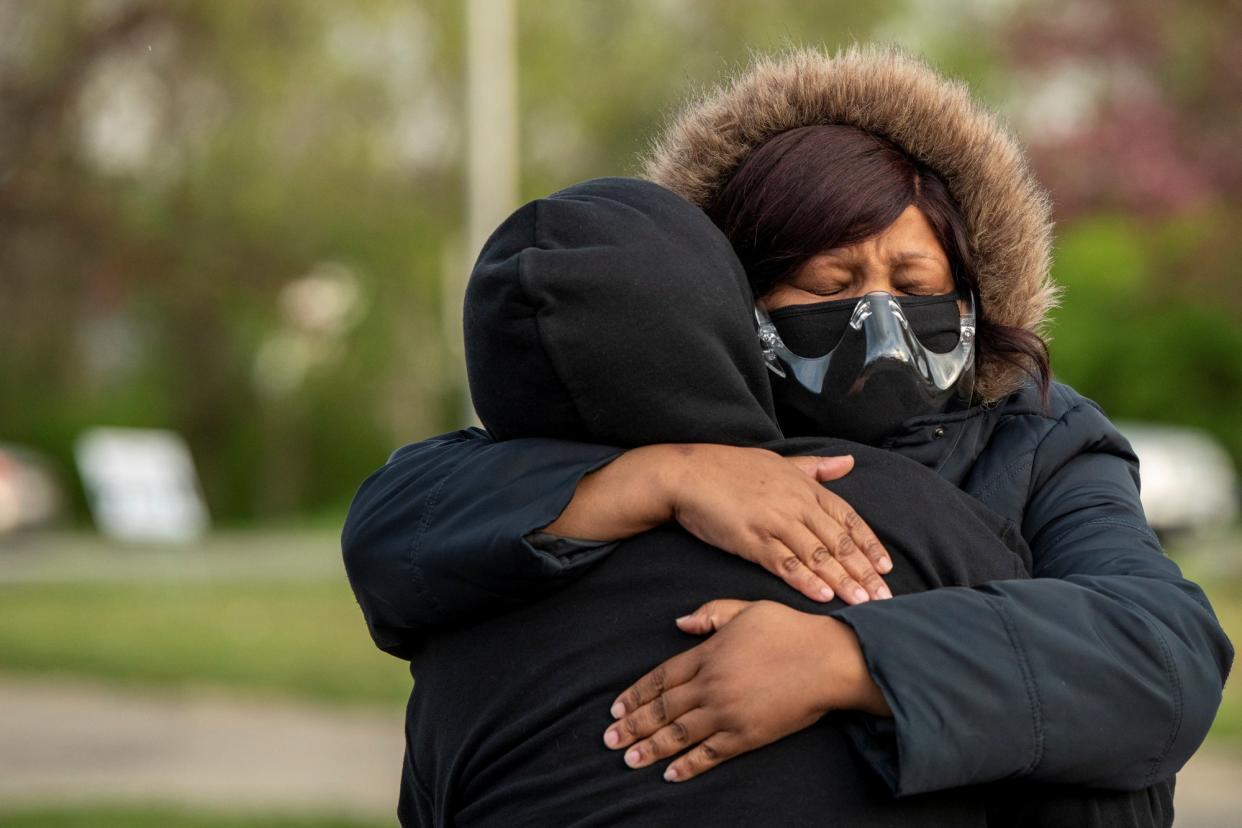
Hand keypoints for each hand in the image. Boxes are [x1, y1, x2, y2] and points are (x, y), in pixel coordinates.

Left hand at [602, 599, 890, 781]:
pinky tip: (669, 773)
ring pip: (679, 733)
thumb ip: (710, 614)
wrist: (827, 661)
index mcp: (708, 654)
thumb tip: (679, 622)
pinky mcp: (747, 736)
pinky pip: (710, 753)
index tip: (616, 708)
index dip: (636, 694)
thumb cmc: (790, 631)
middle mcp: (711, 685)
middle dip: (633, 725)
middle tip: (609, 740)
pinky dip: (688, 764)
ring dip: (651, 747)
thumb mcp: (746, 609)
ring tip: (629, 759)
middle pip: (663, 708)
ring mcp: (728, 712)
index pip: (661, 678)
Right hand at [666, 445, 891, 603]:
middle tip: (885, 598)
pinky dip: (805, 580)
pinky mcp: (751, 540)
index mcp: (805, 487)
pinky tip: (823, 596)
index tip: (887, 566)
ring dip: (843, 581)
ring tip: (863, 604)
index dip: (870, 544)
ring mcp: (774, 522)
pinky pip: (784, 563)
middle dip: (864, 572)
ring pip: (818, 555)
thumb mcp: (778, 462)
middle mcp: (796, 504)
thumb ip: (815, 467)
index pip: (848, 518)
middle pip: (839, 542)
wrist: (687, 473)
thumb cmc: (730, 468)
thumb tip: (849, 462)